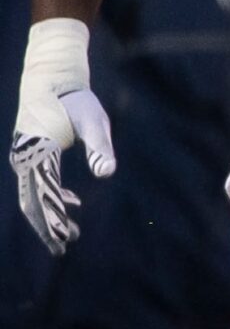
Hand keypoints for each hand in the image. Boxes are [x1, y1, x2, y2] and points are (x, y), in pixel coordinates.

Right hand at [12, 19, 115, 255]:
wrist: (52, 78)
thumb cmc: (76, 99)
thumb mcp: (94, 121)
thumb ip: (100, 147)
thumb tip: (107, 173)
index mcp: (40, 151)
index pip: (45, 194)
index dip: (53, 218)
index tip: (65, 238)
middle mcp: (26, 156)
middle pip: (32, 201)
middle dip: (47, 226)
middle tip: (63, 249)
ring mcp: (24, 156)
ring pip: (31, 195)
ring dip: (48, 216)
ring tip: (70, 235)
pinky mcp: (30, 154)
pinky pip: (36, 183)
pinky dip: (51, 198)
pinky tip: (73, 205)